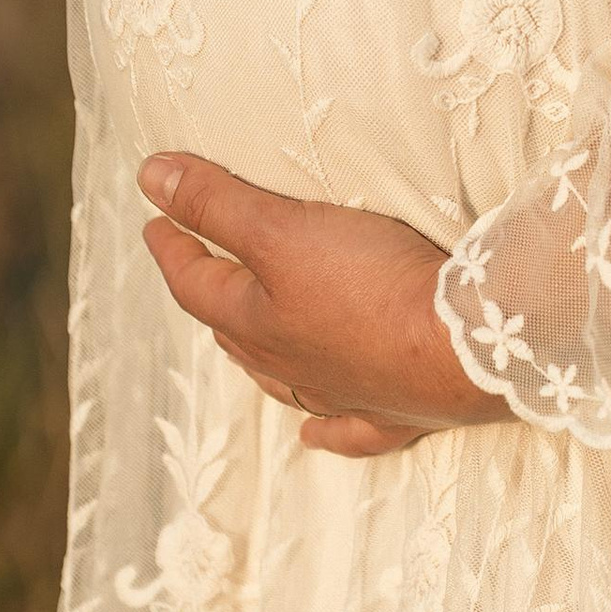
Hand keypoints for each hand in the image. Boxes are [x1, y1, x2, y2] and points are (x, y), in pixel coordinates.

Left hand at [137, 152, 515, 457]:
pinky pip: (346, 430)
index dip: (173, 245)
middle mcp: (289, 366)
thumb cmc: (369, 286)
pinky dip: (324, 430)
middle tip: (199, 268)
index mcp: (256, 323)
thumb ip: (217, 204)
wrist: (461, 349)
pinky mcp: (392, 411)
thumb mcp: (282, 230)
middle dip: (212, 296)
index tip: (155, 220)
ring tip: (245, 342)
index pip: (196, 281)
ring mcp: (340, 395)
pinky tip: (313, 434)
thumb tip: (150, 177)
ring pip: (282, 380)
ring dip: (258, 360)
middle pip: (236, 331)